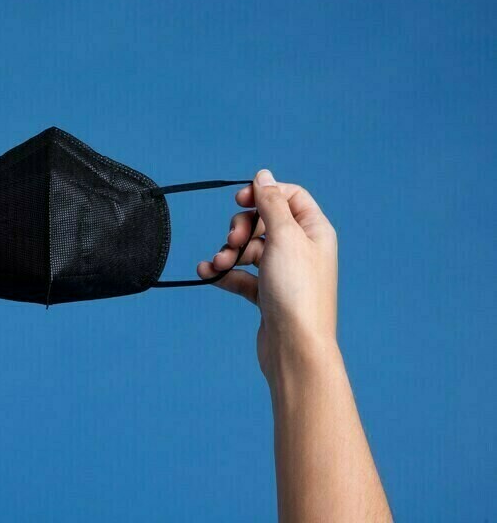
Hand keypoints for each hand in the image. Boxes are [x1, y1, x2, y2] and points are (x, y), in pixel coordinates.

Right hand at [197, 169, 338, 382]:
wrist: (295, 348)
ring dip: (229, 252)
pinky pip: (241, 275)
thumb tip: (263, 174)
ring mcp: (284, 273)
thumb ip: (272, 202)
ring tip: (219, 263)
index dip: (263, 193)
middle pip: (264, 221)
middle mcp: (302, 249)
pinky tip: (208, 273)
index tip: (240, 200)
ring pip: (249, 249)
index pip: (289, 196)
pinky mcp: (268, 295)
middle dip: (241, 227)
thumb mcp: (284, 237)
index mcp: (314, 231)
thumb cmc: (297, 292)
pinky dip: (225, 272)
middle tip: (233, 240)